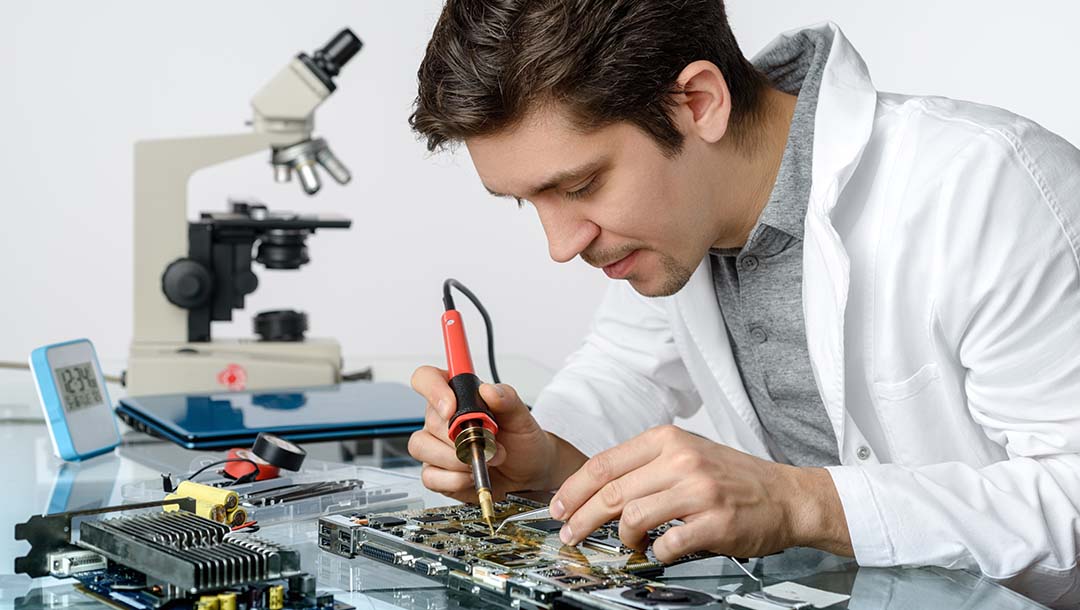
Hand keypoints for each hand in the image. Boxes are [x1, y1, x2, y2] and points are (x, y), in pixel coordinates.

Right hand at [408, 366, 563, 502]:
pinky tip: (470, 475)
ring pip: (422, 447)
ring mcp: (435, 446)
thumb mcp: (522, 417)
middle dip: (461, 436)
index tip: (452, 409)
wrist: (528, 476)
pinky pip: (429, 476)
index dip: (433, 390)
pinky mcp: (436, 472)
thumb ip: (507, 399)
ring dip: (455, 458)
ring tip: (483, 461)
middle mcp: (442, 418)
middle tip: (489, 444)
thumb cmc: (521, 442)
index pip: (427, 378)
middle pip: (430, 419)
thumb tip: (489, 390)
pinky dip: (453, 479)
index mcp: (458, 395)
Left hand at [548, 425, 851, 561]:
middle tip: (570, 534)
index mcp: (667, 440)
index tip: (558, 506)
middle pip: (612, 492)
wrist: (786, 496)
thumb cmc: (732, 478)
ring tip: (627, 544)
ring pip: (633, 516)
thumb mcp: (686, 454)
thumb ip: (644, 466)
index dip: (574, 488)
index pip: (605, 463)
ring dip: (622, 537)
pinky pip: (667, 542)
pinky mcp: (714, 522)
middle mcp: (681, 460)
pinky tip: (658, 551)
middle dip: (582, 517)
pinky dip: (655, 552)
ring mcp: (699, 491)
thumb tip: (596, 489)